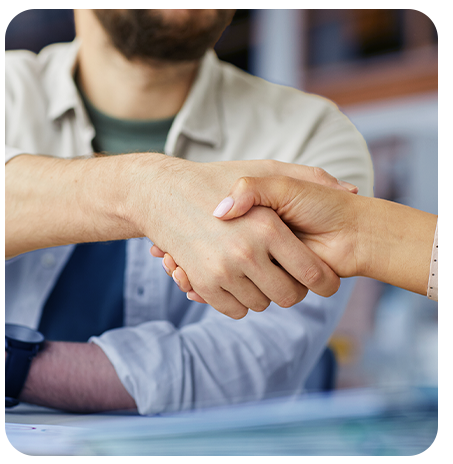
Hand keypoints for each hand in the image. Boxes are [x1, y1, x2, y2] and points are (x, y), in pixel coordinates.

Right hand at [149, 168, 357, 313]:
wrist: (163, 193)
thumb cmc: (218, 179)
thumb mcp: (266, 170)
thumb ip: (310, 176)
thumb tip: (351, 190)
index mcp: (268, 228)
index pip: (313, 275)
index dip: (322, 280)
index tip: (321, 277)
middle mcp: (246, 253)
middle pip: (289, 297)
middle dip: (291, 288)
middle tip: (283, 272)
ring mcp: (222, 271)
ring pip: (261, 305)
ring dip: (263, 293)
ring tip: (256, 269)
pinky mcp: (203, 285)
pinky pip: (235, 310)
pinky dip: (240, 300)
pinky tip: (237, 277)